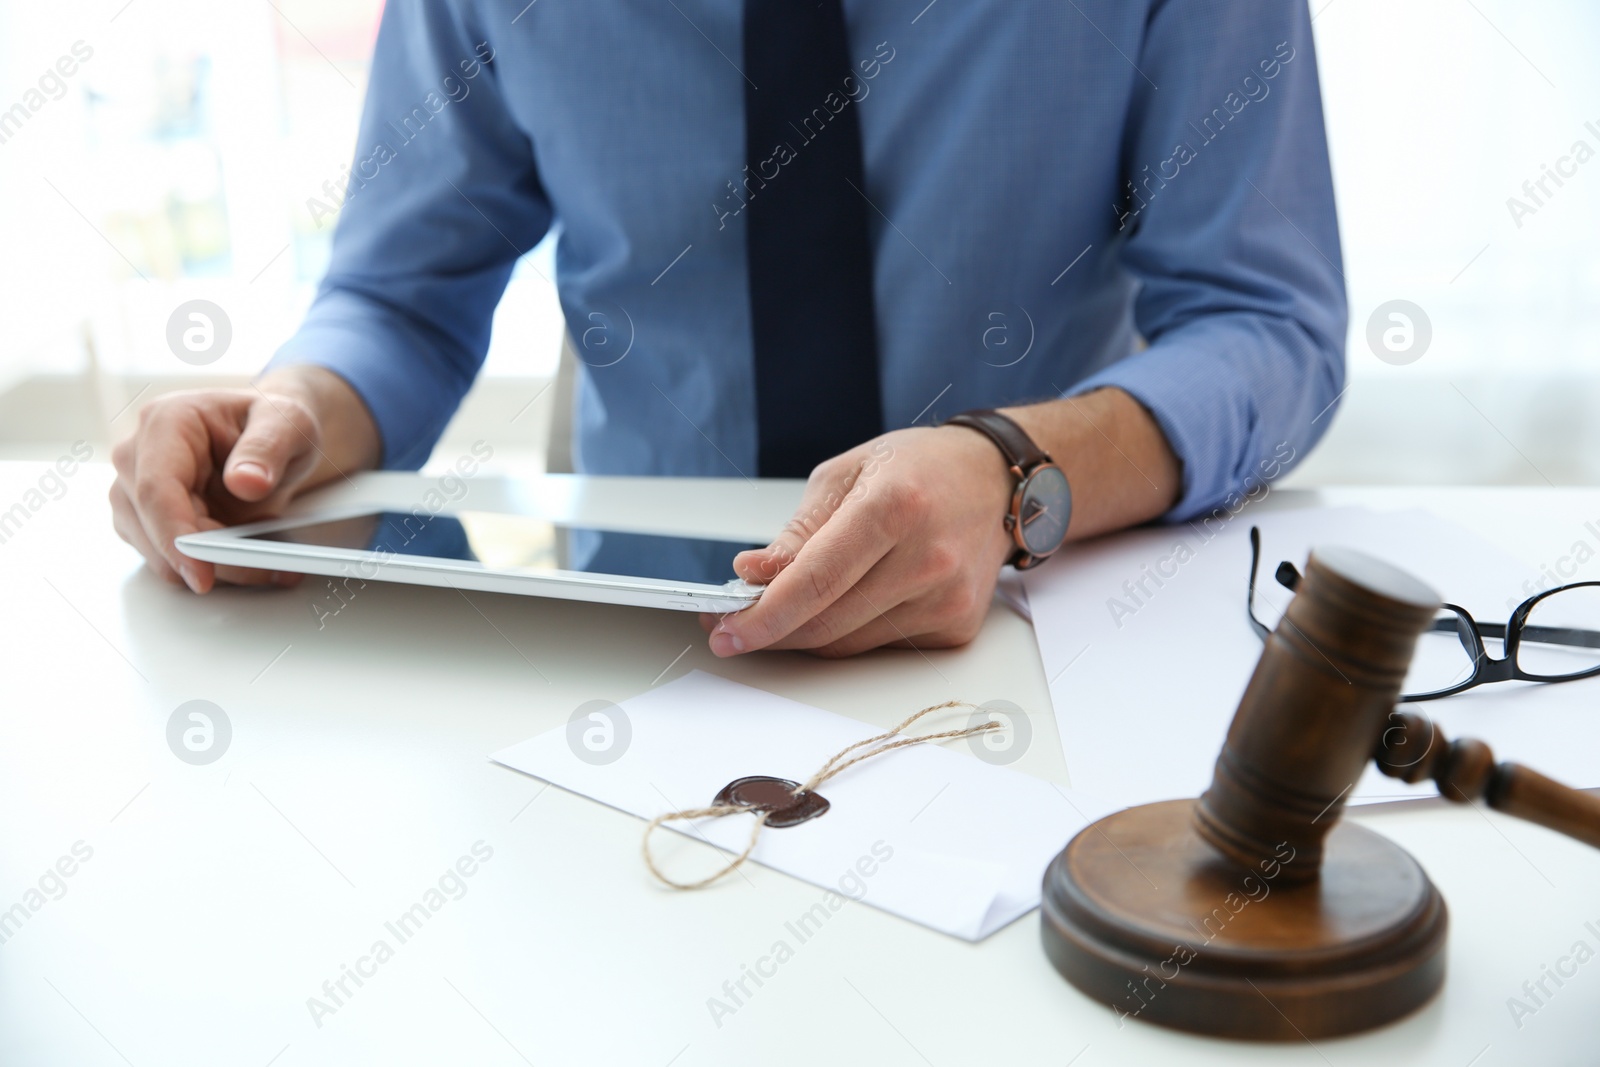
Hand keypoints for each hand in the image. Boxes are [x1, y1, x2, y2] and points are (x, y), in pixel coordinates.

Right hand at [109, 366, 378, 592]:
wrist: (272, 434)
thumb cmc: (274, 422)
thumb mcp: (287, 423)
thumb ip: (268, 448)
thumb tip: (245, 483)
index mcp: (167, 422)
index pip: (156, 488)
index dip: (175, 536)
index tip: (201, 574)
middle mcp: (138, 455)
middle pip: (153, 527)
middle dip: (207, 558)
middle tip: (267, 567)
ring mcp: (135, 490)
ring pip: (157, 551)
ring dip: (213, 565)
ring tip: (268, 555)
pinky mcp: (145, 519)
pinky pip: (169, 558)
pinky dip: (211, 567)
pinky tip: (249, 554)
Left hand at [700, 426, 1015, 657]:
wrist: (995, 481)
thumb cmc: (919, 469)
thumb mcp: (846, 475)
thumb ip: (799, 532)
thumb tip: (754, 575)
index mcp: (894, 507)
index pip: (817, 580)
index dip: (764, 615)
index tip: (726, 631)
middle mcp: (927, 557)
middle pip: (827, 623)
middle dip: (771, 630)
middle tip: (734, 623)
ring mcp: (946, 598)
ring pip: (848, 644)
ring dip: (805, 634)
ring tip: (781, 609)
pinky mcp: (956, 625)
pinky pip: (879, 645)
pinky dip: (849, 631)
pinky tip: (847, 601)